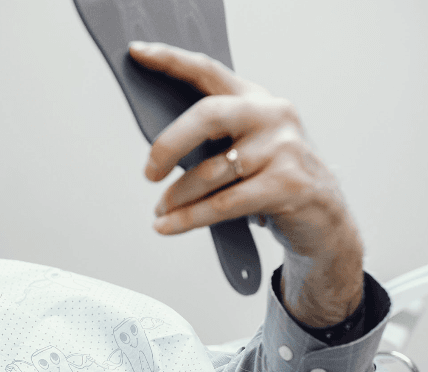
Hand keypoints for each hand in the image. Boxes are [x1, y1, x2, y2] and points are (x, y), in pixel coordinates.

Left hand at [129, 41, 363, 326]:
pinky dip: (188, 218)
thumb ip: (213, 139)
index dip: (170, 60)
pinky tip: (167, 226)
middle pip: (207, 115)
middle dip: (168, 144)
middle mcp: (271, 115)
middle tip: (149, 172)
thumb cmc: (276, 180)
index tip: (137, 53)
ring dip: (176, 196)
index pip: (208, 70)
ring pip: (210, 171)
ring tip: (160, 210)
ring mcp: (283, 149)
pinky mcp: (288, 185)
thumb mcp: (248, 148)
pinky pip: (223, 203)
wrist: (327, 220)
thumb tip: (159, 151)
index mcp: (255, 99)